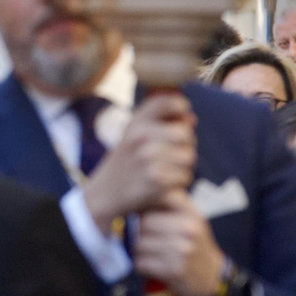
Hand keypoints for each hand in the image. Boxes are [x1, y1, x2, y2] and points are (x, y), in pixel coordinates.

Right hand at [81, 95, 195, 230]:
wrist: (104, 194)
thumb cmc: (126, 162)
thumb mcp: (133, 135)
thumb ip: (160, 123)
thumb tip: (191, 119)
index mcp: (135, 122)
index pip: (169, 102)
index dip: (182, 108)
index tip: (181, 118)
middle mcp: (140, 136)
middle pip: (185, 133)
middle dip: (186, 145)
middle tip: (173, 153)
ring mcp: (148, 158)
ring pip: (188, 157)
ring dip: (183, 166)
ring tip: (167, 169)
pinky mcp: (156, 180)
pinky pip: (184, 176)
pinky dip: (179, 182)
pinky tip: (165, 183)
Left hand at [134, 188, 225, 295]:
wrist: (214, 278)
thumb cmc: (195, 246)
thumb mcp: (191, 220)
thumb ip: (169, 205)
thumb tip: (136, 196)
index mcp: (192, 213)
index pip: (160, 196)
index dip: (146, 204)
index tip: (143, 212)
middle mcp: (189, 229)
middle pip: (144, 222)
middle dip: (139, 231)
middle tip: (146, 239)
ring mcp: (182, 250)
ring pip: (139, 243)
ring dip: (138, 250)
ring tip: (149, 253)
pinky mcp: (173, 269)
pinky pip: (141, 262)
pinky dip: (141, 265)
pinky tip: (151, 265)